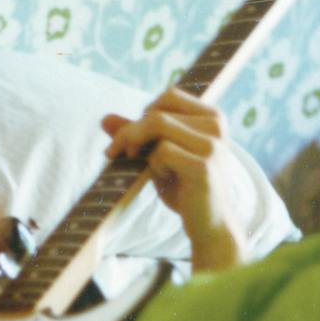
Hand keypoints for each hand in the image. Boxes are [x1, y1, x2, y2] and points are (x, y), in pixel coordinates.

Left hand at [101, 87, 246, 270]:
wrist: (209, 225)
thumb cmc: (184, 189)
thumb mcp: (159, 158)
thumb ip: (137, 136)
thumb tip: (104, 119)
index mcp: (212, 117)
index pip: (168, 96)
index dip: (143, 113)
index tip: (130, 137)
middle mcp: (215, 126)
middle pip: (157, 112)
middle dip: (128, 132)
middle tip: (115, 153)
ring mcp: (212, 145)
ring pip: (157, 126)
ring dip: (137, 146)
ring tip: (140, 164)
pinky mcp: (203, 166)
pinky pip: (162, 152)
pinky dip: (153, 165)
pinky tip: (163, 178)